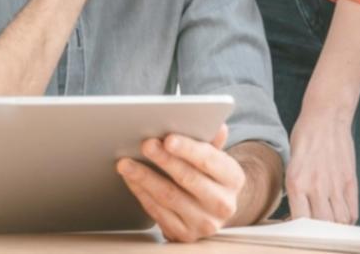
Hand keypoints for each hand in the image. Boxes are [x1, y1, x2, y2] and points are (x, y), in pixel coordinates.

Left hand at [117, 125, 243, 241]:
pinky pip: (158, 212)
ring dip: (144, 177)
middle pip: (188, 178)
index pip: (209, 160)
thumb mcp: (217, 158)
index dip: (188, 149)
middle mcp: (222, 204)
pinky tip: (131, 180)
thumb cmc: (211, 176)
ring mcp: (203, 223)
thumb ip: (213, 141)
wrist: (213, 211)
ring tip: (126, 163)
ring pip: (169, 196)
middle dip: (164, 160)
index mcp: (233, 179)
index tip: (168, 138)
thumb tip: (217, 125)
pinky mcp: (184, 234)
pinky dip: (141, 194)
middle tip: (145, 144)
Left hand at [285, 107, 357, 223]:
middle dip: (318, 231)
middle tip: (315, 228)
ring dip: (334, 227)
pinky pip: (352, 210)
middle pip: (322, 226)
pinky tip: (341, 216)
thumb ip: (296, 189)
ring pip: (339, 222)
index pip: (300, 221)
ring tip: (329, 223)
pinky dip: (347, 219)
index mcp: (296, 182)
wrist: (326, 116)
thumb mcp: (291, 163)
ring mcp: (335, 185)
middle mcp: (316, 186)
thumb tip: (297, 211)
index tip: (298, 229)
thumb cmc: (305, 136)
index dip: (299, 230)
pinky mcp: (350, 180)